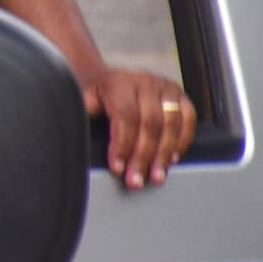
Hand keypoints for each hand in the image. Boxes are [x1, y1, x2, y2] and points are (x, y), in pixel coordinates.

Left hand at [89, 64, 194, 188]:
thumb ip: (81, 117)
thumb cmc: (97, 98)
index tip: (117, 168)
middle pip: (150, 123)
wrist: (111, 81)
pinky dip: (182, 142)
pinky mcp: (181, 96)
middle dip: (143, 156)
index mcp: (119, 82)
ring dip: (164, 154)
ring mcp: (165, 87)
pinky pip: (188, 120)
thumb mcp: (84, 103)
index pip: (125, 116)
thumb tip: (73, 139)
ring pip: (171, 124)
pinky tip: (171, 160)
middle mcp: (145, 81)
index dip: (122, 145)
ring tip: (155, 176)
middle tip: (136, 180)